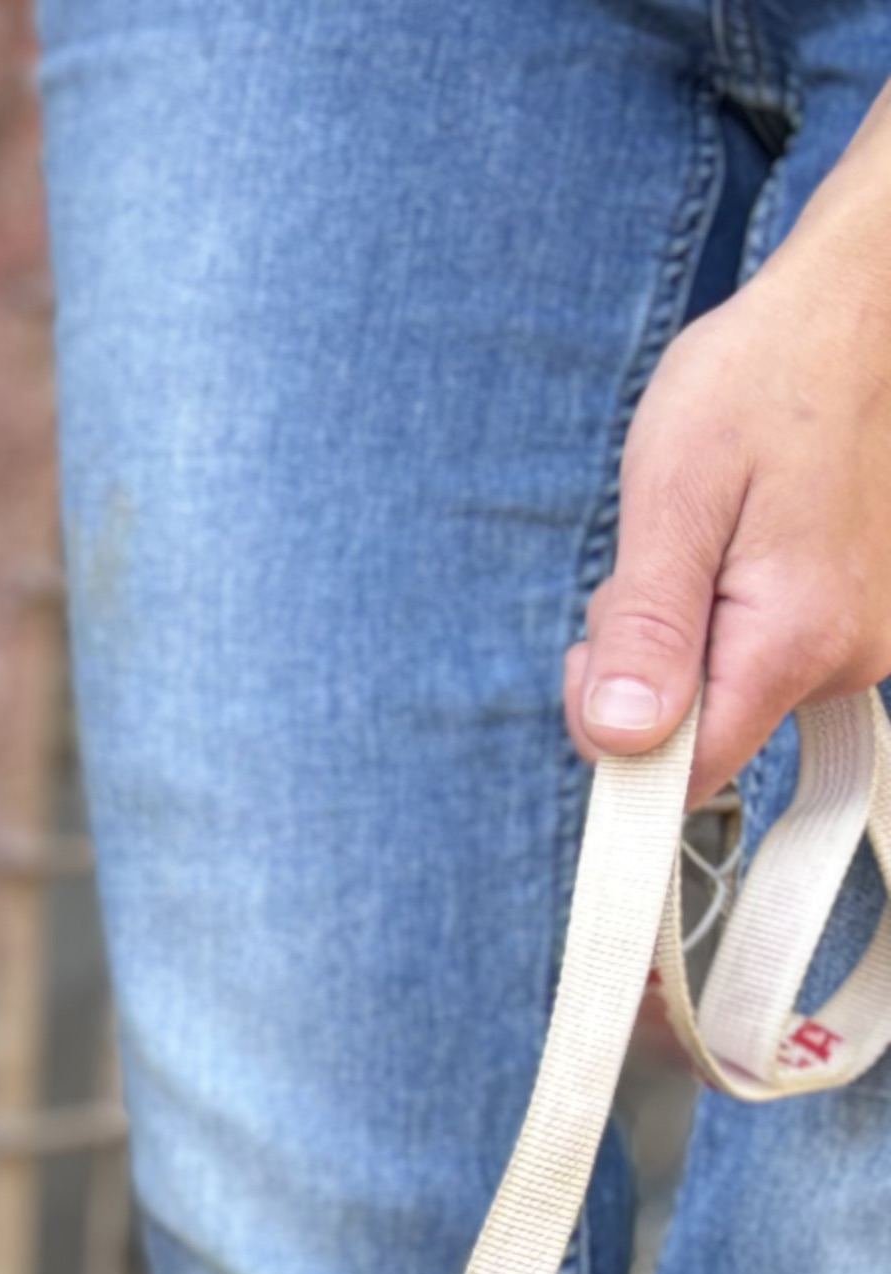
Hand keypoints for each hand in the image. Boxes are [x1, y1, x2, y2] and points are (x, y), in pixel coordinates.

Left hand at [570, 123, 890, 802]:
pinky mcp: (867, 615)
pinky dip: (729, 606)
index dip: (620, 741)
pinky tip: (743, 536)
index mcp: (797, 640)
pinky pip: (765, 646)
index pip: (686, 776)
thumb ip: (648, 630)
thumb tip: (622, 739)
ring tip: (711, 528)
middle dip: (648, 660)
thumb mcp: (674, 497)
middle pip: (701, 727)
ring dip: (688, 625)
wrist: (855, 311)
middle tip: (659, 555)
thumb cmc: (761, 379)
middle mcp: (851, 657)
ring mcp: (869, 637)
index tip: (595, 661)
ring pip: (729, 683)